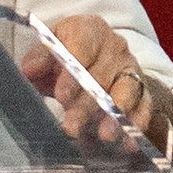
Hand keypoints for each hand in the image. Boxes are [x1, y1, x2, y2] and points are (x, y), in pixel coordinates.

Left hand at [26, 13, 172, 172]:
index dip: (72, 74)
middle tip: (72, 127)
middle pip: (101, 77)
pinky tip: (129, 142)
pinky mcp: (142, 89)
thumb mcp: (48, 52)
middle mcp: (114, 46)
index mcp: (90, 30)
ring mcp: (130, 68)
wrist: (92, 62)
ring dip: (114, 115)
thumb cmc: (65, 56)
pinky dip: (137, 123)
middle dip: (86, 104)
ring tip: (104, 136)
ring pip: (125, 92)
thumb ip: (39, 59)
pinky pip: (144, 106)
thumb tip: (29, 70)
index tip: (61, 96)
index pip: (83, 48)